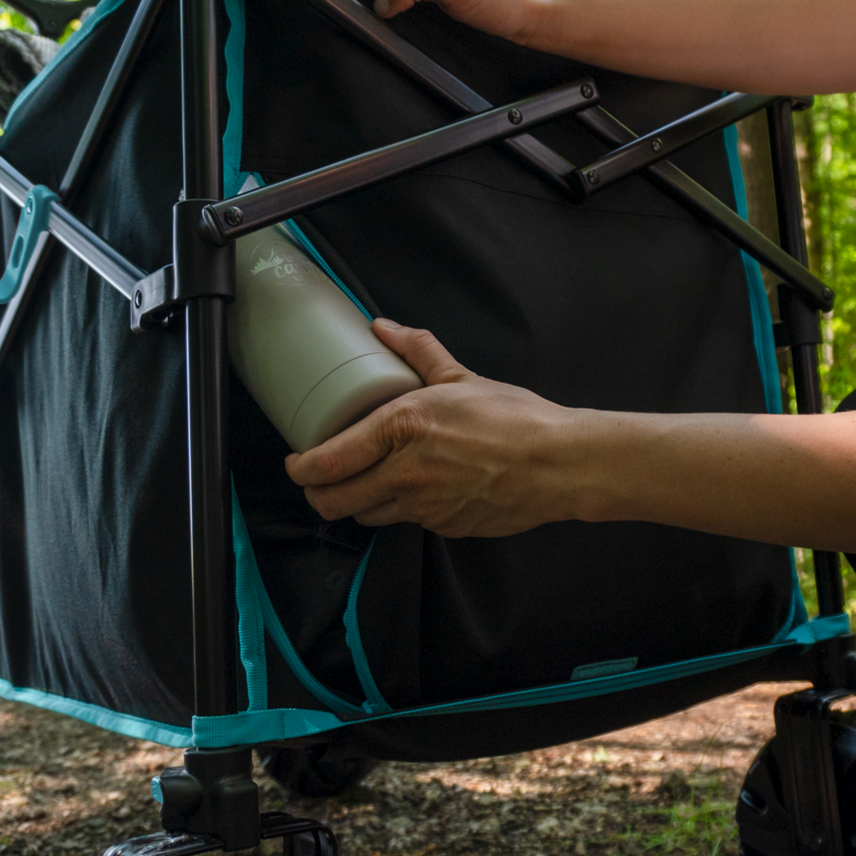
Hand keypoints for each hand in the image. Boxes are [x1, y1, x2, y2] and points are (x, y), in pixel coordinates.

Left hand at [284, 319, 580, 536]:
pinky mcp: (445, 527)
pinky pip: (409, 522)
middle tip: (320, 480)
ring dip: (360, 502)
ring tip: (368, 482)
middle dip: (318, 494)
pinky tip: (419, 489)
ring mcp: (424, 507)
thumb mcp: (460, 378)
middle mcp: (406, 474)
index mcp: (402, 428)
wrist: (559, 464)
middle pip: (334, 501)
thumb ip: (417, 352)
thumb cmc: (516, 419)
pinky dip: (404, 508)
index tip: (297, 463)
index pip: (329, 462)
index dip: (301, 468)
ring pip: (367, 515)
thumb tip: (384, 328)